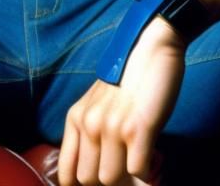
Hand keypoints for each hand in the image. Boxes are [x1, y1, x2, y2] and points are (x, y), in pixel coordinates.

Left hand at [58, 18, 186, 185]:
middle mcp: (89, 124)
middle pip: (89, 180)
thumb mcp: (98, 101)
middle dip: (109, 180)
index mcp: (76, 118)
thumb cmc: (130, 77)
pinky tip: (150, 156)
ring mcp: (112, 128)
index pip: (67, 174)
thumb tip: (100, 168)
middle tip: (126, 168)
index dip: (84, 184)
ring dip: (128, 177)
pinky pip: (137, 170)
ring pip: (111, 179)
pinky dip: (145, 171)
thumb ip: (92, 129)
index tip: (102, 179)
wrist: (152, 48)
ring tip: (139, 161)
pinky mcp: (137, 129)